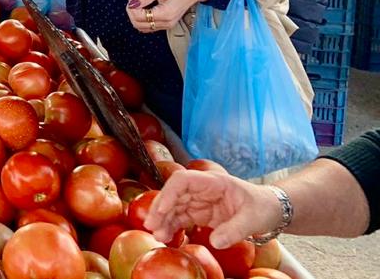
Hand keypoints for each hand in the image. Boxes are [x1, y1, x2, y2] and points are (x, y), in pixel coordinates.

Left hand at [126, 0, 214, 32]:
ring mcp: (167, 25)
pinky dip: (142, 18)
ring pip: (142, 27)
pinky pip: (149, 26)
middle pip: (138, 24)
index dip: (131, 6)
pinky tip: (143, 7)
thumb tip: (132, 3)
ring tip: (138, 1)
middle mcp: (166, 23)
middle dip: (131, 11)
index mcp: (165, 14)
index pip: (139, 17)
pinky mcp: (167, 23)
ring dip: (135, 15)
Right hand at [144, 169, 282, 247]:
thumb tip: (215, 242)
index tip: (161, 210)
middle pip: (174, 194)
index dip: (170, 193)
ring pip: (174, 207)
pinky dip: (172, 226)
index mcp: (213, 182)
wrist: (270, 211)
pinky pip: (181, 218)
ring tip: (158, 236)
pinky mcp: (200, 213)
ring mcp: (199, 201)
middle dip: (160, 209)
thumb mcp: (253, 219)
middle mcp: (201, 189)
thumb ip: (234, 230)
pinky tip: (166, 236)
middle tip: (151, 226)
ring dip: (164, 220)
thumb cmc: (262, 207)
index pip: (184, 181)